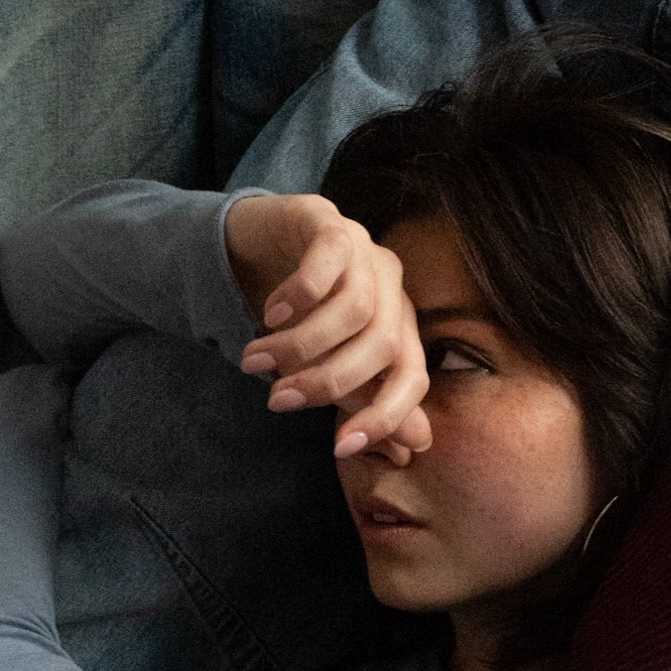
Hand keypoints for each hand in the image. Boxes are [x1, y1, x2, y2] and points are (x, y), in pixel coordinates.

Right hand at [226, 193, 430, 461]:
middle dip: (328, 382)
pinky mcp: (330, 220)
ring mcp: (365, 251)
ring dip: (300, 345)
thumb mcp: (331, 363)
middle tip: (278, 401)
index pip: (414, 378)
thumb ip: (366, 401)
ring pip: (354, 308)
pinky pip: (330, 257)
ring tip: (255, 361)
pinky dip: (300, 293)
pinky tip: (269, 313)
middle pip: (383, 346)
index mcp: (401, 327)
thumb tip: (410, 450)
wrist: (259, 242)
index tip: (341, 449)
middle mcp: (392, 288)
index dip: (385, 417)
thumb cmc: (301, 313)